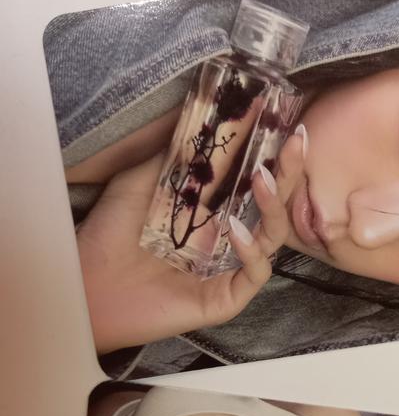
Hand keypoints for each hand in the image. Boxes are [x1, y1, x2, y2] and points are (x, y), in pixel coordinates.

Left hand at [76, 133, 302, 353]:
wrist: (87, 283)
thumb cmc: (109, 236)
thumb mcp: (139, 181)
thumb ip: (172, 157)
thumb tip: (198, 118)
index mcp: (214, 211)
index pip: (254, 182)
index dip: (273, 157)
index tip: (285, 128)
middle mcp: (229, 238)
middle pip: (273, 206)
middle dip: (288, 174)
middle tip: (294, 145)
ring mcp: (231, 267)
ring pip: (273, 237)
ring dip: (274, 206)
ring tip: (263, 179)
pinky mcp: (227, 297)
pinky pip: (255, 273)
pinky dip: (251, 251)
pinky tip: (234, 229)